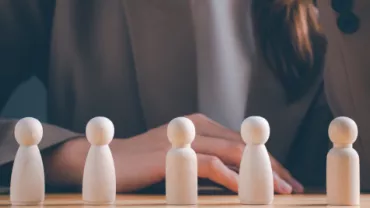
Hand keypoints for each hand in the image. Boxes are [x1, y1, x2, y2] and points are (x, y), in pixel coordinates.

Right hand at [43, 113, 302, 193]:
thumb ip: (204, 159)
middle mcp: (195, 127)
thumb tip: (234, 179)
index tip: (284, 179)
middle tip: (292, 187)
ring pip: (233, 154)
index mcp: (199, 125)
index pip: (241, 141)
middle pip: (243, 145)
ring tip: (283, 192)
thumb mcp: (179, 156)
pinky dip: (234, 180)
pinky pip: (211, 167)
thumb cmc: (144, 163)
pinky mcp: (173, 157)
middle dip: (272, 166)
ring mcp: (184, 140)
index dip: (266, 159)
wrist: (106, 160)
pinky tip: (249, 195)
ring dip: (261, 174)